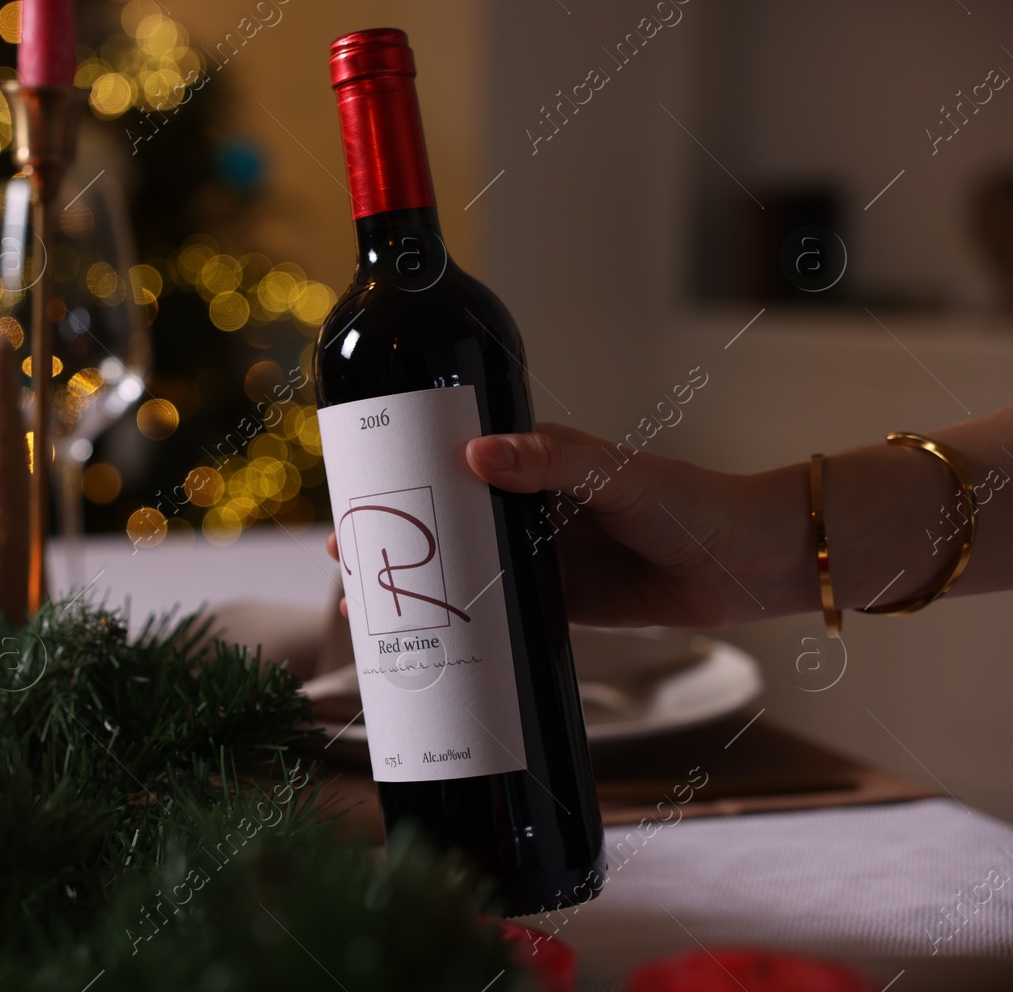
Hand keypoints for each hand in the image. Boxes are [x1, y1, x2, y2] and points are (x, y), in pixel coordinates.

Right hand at [328, 422, 797, 628]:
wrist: (751, 565)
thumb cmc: (689, 503)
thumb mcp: (617, 474)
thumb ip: (552, 461)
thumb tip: (474, 453)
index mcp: (534, 462)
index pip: (450, 462)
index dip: (399, 476)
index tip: (355, 492)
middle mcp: (528, 508)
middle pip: (444, 521)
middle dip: (392, 538)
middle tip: (345, 558)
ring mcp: (541, 558)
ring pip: (463, 571)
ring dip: (418, 587)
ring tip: (367, 606)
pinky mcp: (560, 604)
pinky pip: (499, 615)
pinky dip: (461, 628)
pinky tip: (427, 642)